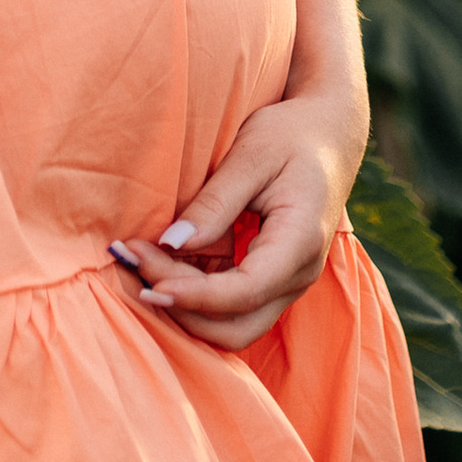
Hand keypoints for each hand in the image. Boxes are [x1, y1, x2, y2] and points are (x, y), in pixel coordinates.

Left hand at [109, 83, 368, 350]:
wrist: (328, 135)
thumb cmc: (291, 135)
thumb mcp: (252, 154)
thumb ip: (215, 202)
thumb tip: (171, 242)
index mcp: (299, 241)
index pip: (244, 291)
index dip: (193, 295)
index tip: (145, 277)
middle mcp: (297, 274)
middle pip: (236, 326)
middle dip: (181, 307)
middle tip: (133, 262)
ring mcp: (286, 282)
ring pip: (230, 324)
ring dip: (183, 303)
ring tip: (138, 259)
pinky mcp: (270, 279)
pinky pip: (230, 305)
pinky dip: (192, 292)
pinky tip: (158, 259)